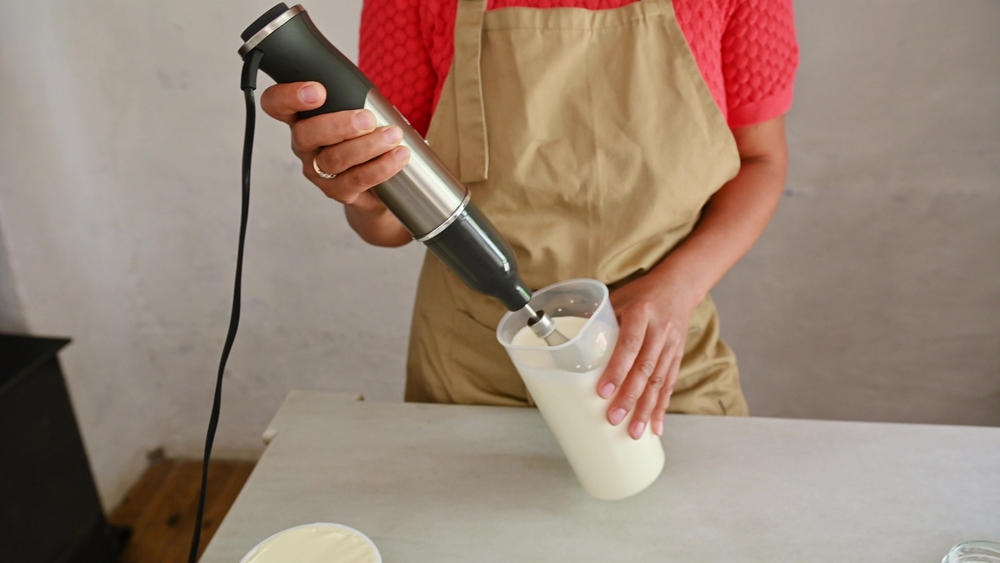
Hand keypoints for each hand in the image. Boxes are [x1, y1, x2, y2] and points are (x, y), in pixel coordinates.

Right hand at [259, 81, 409, 214]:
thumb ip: (351, 94)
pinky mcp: (339, 192)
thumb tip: (369, 87)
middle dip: (338, 125)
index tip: (318, 91)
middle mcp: (305, 146)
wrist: (376, 185)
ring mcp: (318, 172)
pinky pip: (357, 180)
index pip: (276, 104)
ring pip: (333, 159)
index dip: (288, 97)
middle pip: (305, 134)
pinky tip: (398, 155)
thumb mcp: (353, 110)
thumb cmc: (363, 138)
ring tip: (392, 136)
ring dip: (367, 146)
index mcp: (301, 119)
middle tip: (367, 119)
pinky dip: (381, 166)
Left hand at [596, 272, 698, 438]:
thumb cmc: (642, 293)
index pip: (629, 345)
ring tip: (635, 432)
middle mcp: (659, 331)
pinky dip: (661, 407)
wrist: (680, 286)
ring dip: (646, 409)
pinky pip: (669, 384)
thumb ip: (597, 320)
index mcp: (641, 313)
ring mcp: (671, 346)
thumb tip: (566, 343)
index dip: (617, 370)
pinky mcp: (678, 356)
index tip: (603, 392)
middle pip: (645, 369)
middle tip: (614, 419)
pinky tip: (655, 426)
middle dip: (630, 397)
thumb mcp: (618, 298)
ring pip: (659, 381)